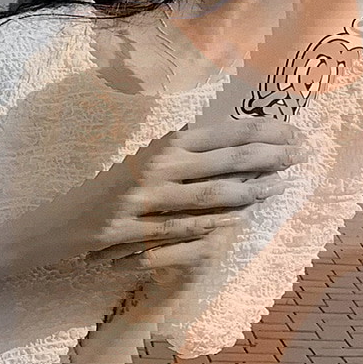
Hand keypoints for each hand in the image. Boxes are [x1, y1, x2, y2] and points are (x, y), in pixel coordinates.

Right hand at [87, 117, 305, 272]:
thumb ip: (189, 152)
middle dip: (266, 156)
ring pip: (210, 196)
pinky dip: (217, 227)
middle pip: (224, 160)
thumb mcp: (148, 158)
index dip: (260, 132)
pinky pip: (187, 231)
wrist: (62, 220)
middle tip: (300, 154)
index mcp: (162, 143)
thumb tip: (235, 145)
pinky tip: (240, 225)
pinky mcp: (141, 230)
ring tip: (279, 186)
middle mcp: (159, 167)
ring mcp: (150, 200)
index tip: (292, 131)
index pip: (222, 133)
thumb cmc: (114, 188)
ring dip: (249, 192)